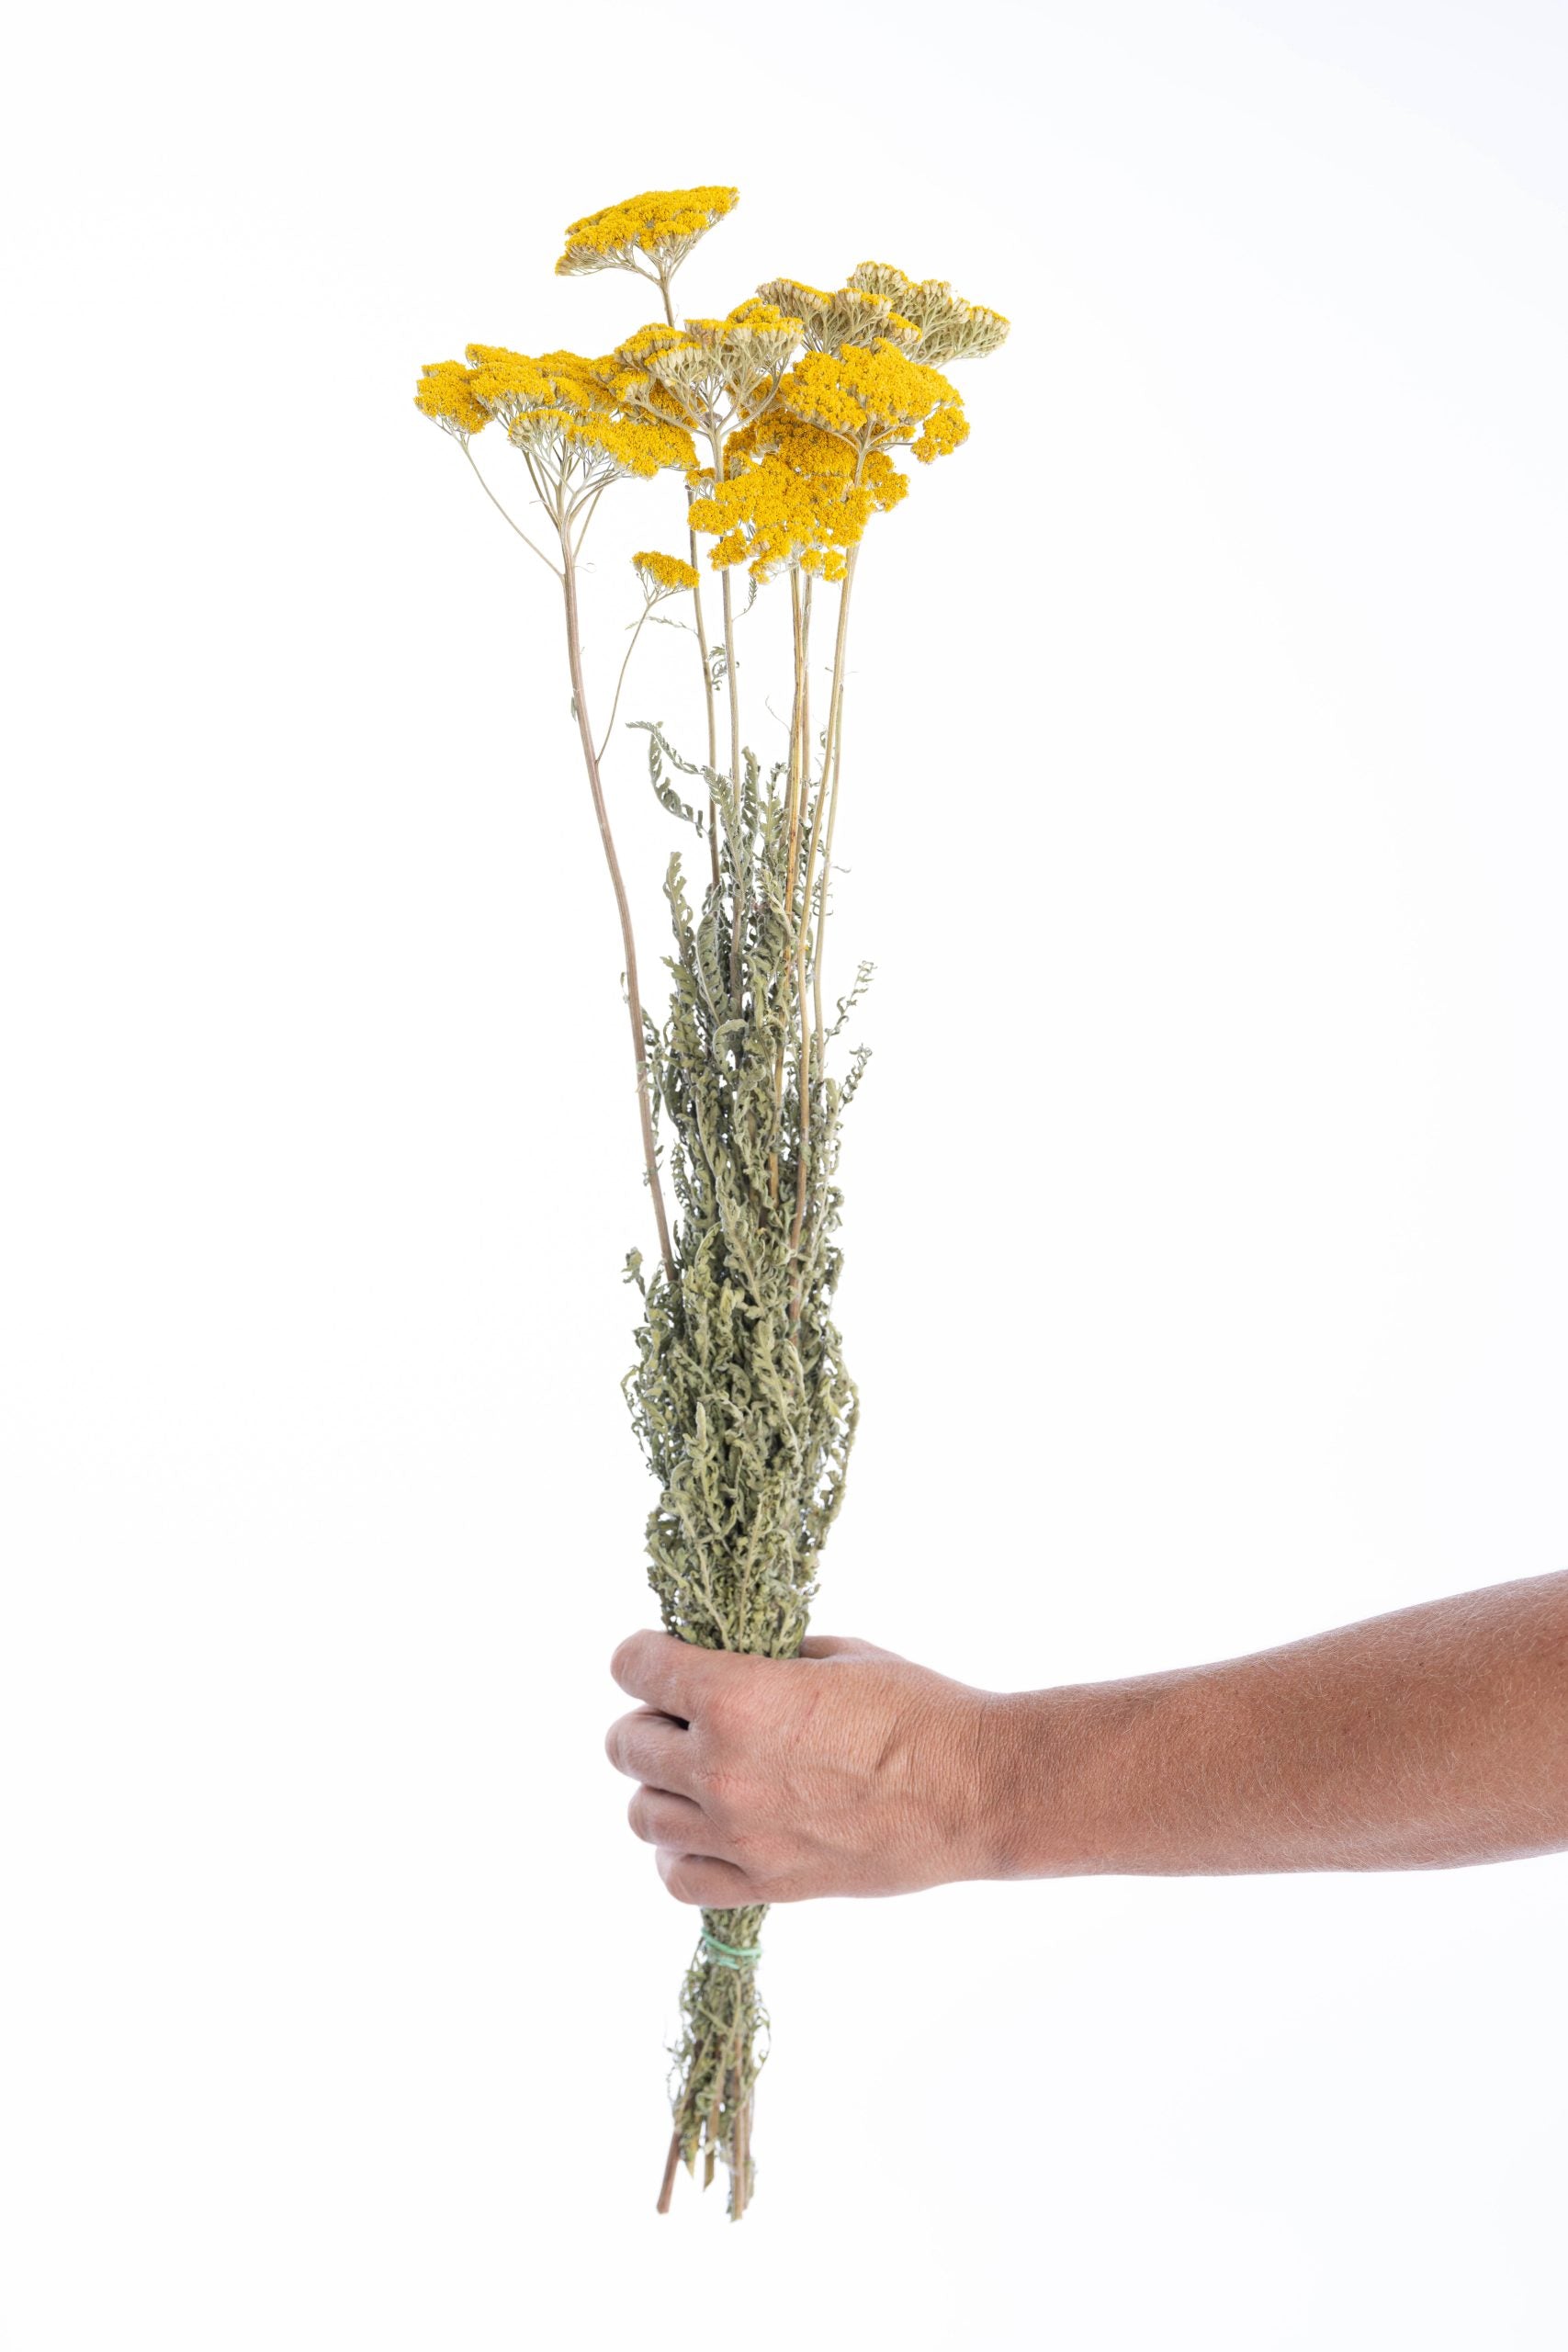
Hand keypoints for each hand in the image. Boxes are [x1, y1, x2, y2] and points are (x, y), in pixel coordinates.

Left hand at [604, 1629, 1005, 1905]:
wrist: (973, 1789)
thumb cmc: (913, 1707)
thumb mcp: (832, 1654)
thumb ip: (760, 1661)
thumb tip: (717, 1662)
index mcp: (734, 1696)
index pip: (631, 1665)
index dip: (643, 1655)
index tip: (662, 1657)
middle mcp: (720, 1769)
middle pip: (623, 1743)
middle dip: (650, 1718)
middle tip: (686, 1715)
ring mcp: (737, 1836)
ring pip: (641, 1813)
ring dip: (660, 1786)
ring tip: (700, 1775)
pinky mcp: (764, 1884)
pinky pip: (677, 1878)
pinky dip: (680, 1852)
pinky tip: (710, 1831)